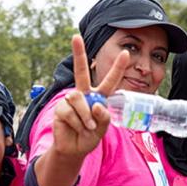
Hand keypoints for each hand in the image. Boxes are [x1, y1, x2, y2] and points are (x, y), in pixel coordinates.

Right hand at [51, 35, 128, 161]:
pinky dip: (77, 123)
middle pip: (81, 72)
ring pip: (78, 98)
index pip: (109, 81)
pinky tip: (77, 128)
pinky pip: (70, 111)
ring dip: (85, 115)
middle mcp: (84, 95)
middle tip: (75, 37)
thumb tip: (96, 104)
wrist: (74, 149)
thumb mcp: (102, 129)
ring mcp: (71, 100)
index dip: (117, 68)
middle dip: (78, 54)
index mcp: (99, 97)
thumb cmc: (89, 137)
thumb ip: (104, 118)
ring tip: (88, 127)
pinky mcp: (61, 108)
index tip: (125, 53)